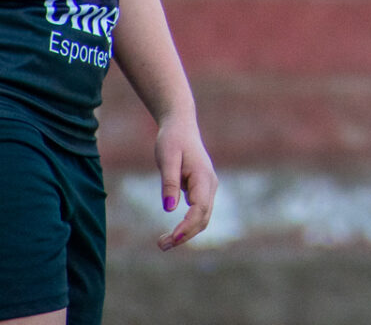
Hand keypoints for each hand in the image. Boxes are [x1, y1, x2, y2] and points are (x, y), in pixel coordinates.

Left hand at [153, 113, 218, 250]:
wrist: (180, 125)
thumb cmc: (172, 139)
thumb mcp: (166, 158)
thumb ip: (169, 183)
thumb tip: (169, 209)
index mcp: (203, 177)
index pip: (199, 210)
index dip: (187, 227)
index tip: (171, 239)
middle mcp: (210, 184)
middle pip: (203, 218)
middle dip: (185, 236)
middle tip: (161, 245)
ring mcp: (208, 187)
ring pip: (202, 218)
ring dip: (186, 233)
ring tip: (163, 242)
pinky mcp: (201, 189)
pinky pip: (198, 212)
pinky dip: (187, 225)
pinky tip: (173, 232)